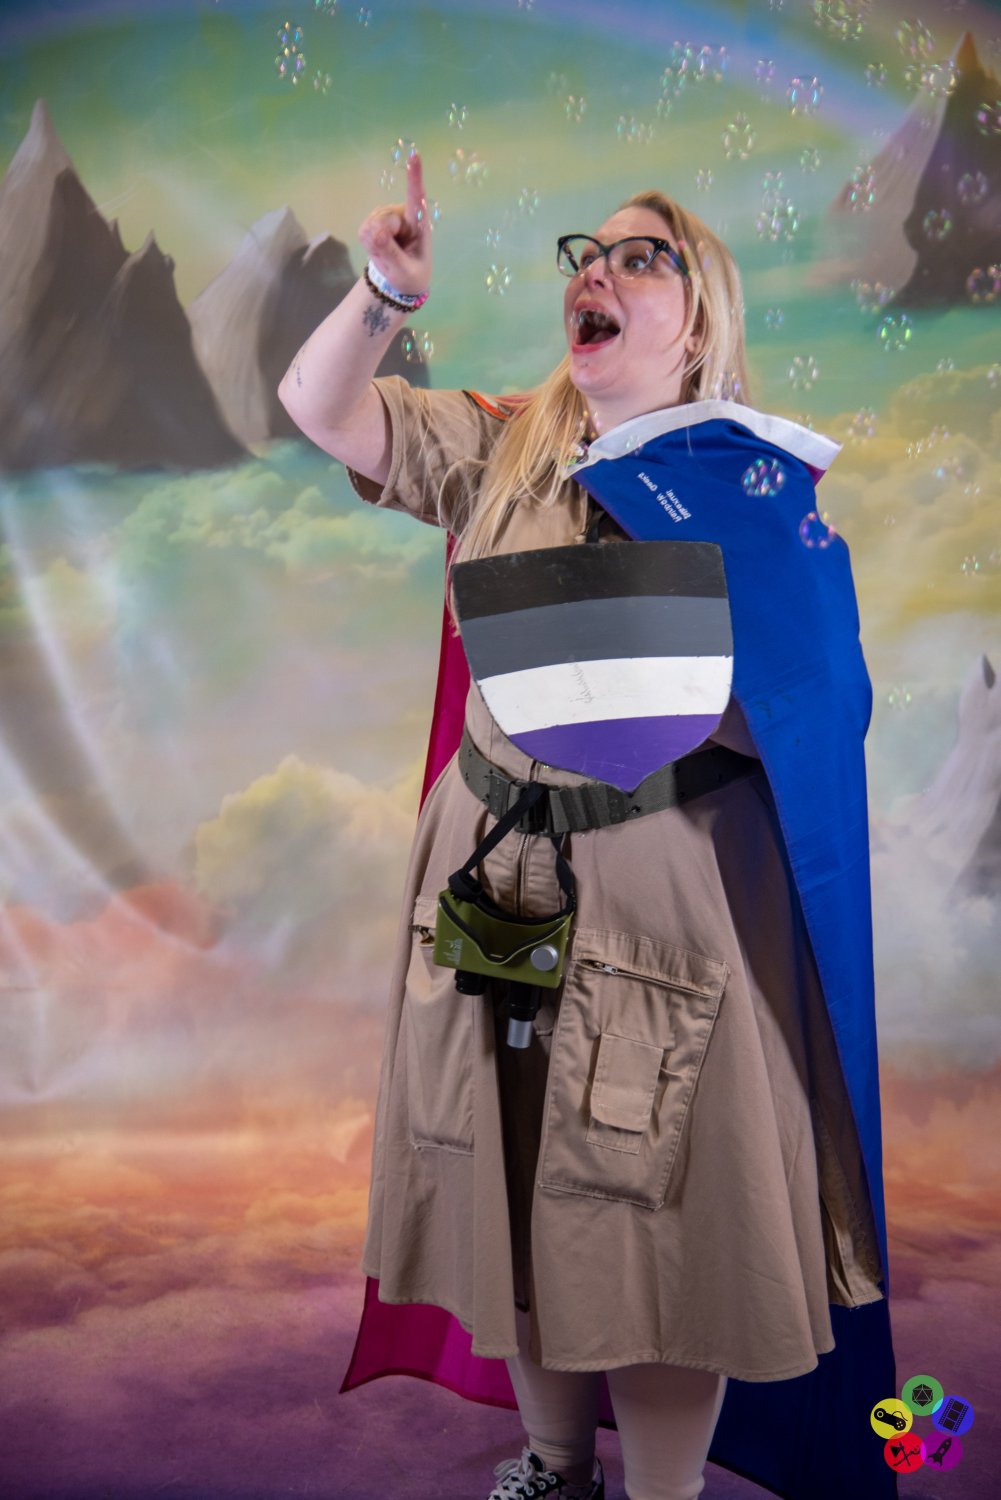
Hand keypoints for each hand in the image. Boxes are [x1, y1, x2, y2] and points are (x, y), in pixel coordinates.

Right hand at [358, 151, 431, 295]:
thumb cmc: (410, 276)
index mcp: (420, 224)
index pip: (416, 198)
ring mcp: (388, 215)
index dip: (414, 177)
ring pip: (372, 225)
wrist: (399, 281)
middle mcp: (404, 214)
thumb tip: (375, 233)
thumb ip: (390, 254)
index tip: (414, 156)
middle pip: (384, 220)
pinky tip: (379, 248)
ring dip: (375, 244)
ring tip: (388, 253)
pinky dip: (368, 243)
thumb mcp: (403, 271)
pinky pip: (364, 230)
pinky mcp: (374, 220)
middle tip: (392, 257)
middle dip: (382, 240)